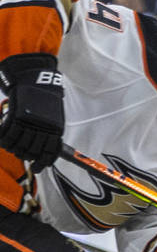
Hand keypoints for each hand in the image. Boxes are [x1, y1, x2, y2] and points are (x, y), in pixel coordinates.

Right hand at [0, 53, 64, 170]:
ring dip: (12, 148)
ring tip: (11, 146)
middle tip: (20, 153)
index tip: (37, 169)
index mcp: (55, 131)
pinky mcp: (15, 116)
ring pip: (17, 145)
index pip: (48, 154)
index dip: (42, 164)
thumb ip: (49, 134)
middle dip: (24, 155)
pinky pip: (6, 134)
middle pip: (30, 152)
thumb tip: (44, 153)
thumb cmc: (45, 101)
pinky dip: (2, 139)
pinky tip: (2, 139)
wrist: (36, 81)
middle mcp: (42, 129)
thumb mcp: (54, 118)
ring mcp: (28, 123)